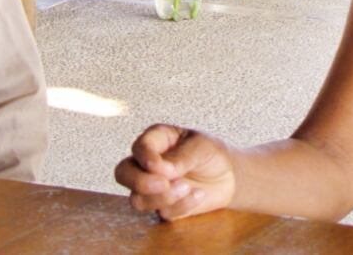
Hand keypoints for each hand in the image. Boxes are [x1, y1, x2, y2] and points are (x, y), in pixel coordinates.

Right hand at [114, 124, 234, 220]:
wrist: (229, 176)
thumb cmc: (211, 153)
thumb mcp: (201, 147)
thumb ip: (181, 157)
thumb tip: (161, 170)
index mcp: (156, 139)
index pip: (138, 147)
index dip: (144, 158)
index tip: (159, 167)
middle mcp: (147, 163)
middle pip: (123, 173)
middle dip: (140, 182)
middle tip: (164, 184)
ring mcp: (152, 186)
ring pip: (137, 198)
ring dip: (163, 197)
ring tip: (188, 187)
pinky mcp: (162, 205)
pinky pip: (162, 212)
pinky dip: (181, 206)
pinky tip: (198, 195)